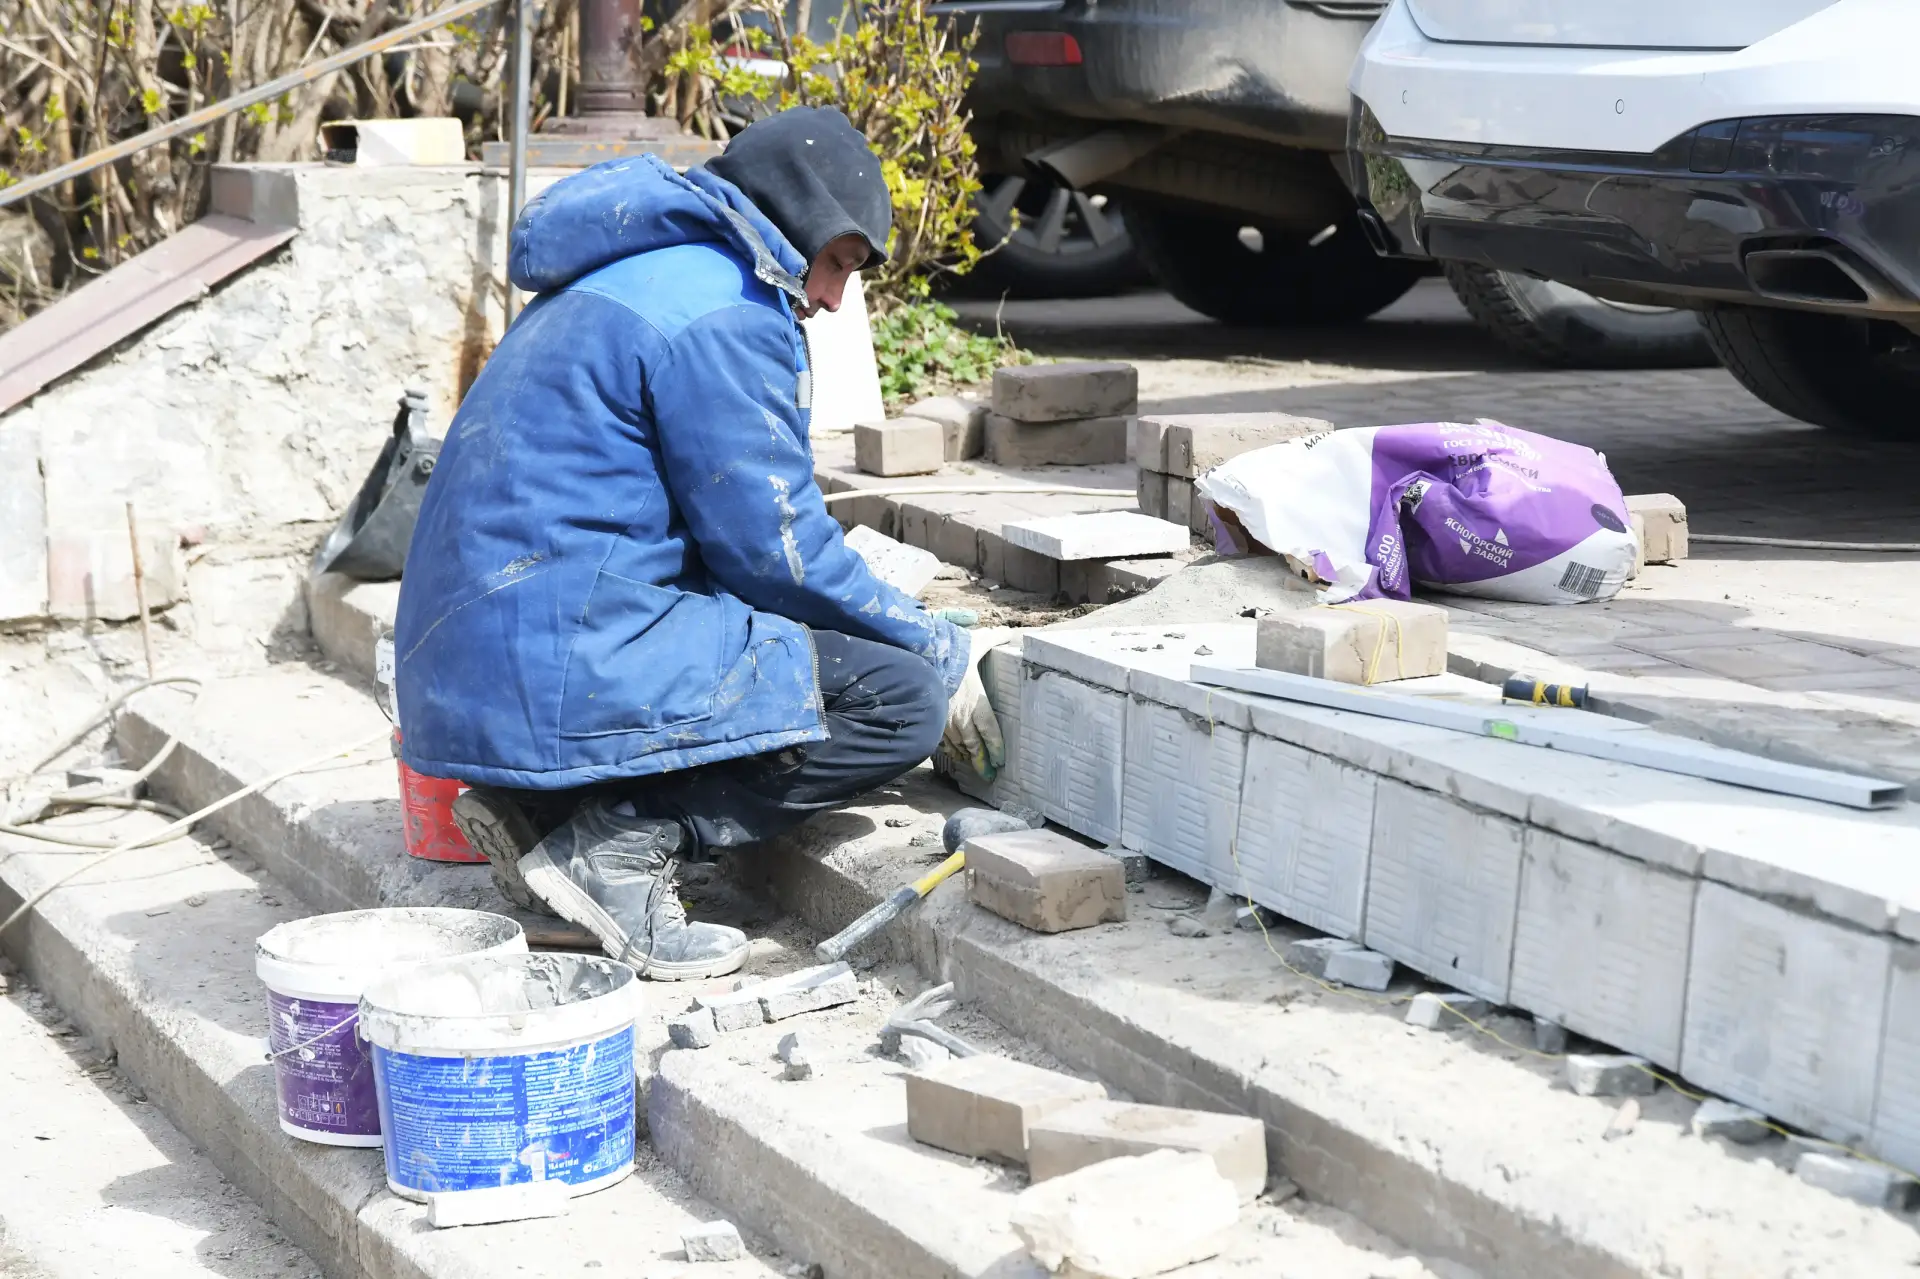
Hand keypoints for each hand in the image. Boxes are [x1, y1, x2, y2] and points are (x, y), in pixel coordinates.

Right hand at [942, 627, 1013, 778]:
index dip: (996, 747)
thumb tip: (1009, 632)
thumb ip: (994, 638)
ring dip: (964, 755)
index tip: (1001, 761)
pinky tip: (950, 752)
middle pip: (974, 744)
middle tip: (988, 775)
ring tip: (969, 764)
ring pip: (957, 743)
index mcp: (976, 700)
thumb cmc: (952, 652)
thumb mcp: (977, 642)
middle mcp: (961, 714)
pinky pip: (940, 738)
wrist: (921, 657)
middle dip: (981, 761)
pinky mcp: (930, 716)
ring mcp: (944, 718)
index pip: (990, 730)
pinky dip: (946, 748)